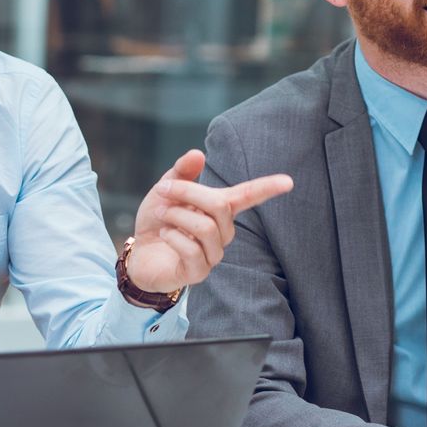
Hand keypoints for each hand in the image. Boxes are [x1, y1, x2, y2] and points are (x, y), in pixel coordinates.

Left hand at [126, 150, 292, 294]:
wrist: (138, 253)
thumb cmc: (158, 221)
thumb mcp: (166, 191)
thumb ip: (182, 173)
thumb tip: (198, 154)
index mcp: (220, 209)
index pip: (249, 196)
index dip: (268, 188)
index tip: (288, 181)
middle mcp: (222, 232)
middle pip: (219, 206)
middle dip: (188, 192)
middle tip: (163, 190)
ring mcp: (212, 254)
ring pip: (205, 227)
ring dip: (177, 216)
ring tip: (162, 215)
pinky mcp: (198, 272)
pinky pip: (192, 250)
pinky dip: (173, 236)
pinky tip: (164, 234)